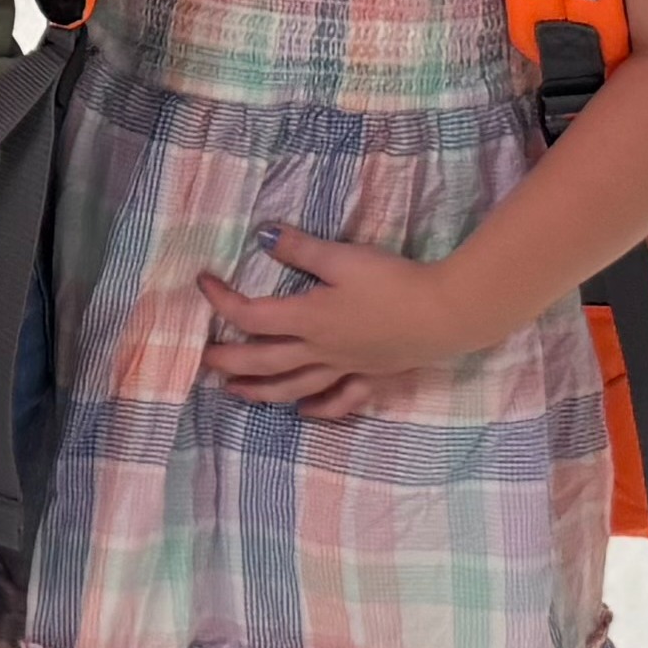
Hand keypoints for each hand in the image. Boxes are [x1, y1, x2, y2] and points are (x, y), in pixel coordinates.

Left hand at [194, 229, 489, 419]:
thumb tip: (260, 234)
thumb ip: (300, 248)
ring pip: (294, 386)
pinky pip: (339, 399)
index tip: (203, 284)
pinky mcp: (371, 376)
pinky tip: (304, 412)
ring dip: (260, 391)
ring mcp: (345, 367)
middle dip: (228, 359)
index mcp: (308, 319)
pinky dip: (318, 408)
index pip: (251, 315)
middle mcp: (320, 350)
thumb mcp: (343, 258)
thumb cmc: (393, 283)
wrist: (445, 315)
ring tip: (234, 392)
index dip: (222, 301)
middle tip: (202, 358)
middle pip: (263, 361)